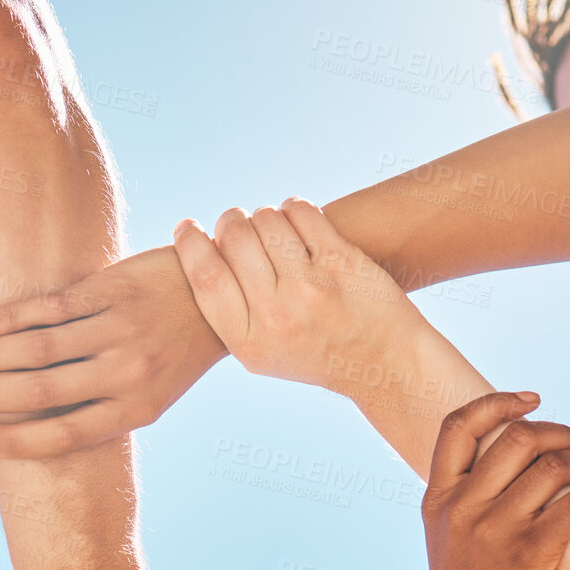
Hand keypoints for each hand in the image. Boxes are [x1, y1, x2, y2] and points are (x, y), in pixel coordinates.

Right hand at [0, 246, 227, 457]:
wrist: (220, 292)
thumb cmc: (174, 350)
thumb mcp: (152, 391)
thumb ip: (103, 407)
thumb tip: (37, 429)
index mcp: (137, 408)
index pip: (65, 435)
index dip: (15, 441)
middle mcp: (127, 373)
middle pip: (41, 391)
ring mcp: (118, 330)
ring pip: (36, 350)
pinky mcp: (110, 292)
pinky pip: (46, 309)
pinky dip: (6, 320)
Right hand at [172, 197, 431, 392]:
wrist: (382, 361)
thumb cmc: (314, 351)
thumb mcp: (261, 353)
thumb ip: (227, 311)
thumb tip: (196, 247)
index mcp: (248, 341)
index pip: (204, 275)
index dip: (190, 243)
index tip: (187, 227)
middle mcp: (278, 315)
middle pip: (233, 238)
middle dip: (230, 221)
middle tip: (237, 225)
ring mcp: (312, 287)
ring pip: (266, 219)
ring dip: (265, 216)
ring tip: (274, 230)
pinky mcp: (342, 262)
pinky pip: (301, 211)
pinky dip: (294, 208)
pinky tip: (297, 220)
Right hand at [424, 392, 569, 569]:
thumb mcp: (450, 540)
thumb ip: (467, 498)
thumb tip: (514, 451)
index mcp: (436, 500)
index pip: (458, 426)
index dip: (498, 403)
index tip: (532, 401)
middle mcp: (461, 509)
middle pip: (518, 437)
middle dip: (559, 434)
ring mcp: (492, 531)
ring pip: (554, 465)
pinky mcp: (528, 556)